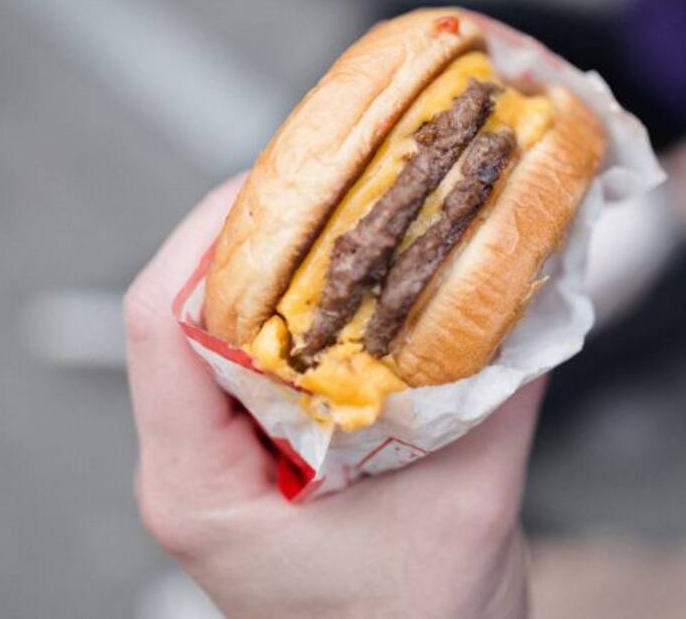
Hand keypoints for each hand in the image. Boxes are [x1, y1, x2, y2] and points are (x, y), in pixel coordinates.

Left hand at [126, 177, 544, 618]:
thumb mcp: (469, 506)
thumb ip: (497, 391)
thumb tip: (525, 279)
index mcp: (202, 486)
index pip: (160, 324)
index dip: (210, 233)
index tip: (283, 181)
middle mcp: (193, 463)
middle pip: (186, 306)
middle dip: (259, 229)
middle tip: (334, 177)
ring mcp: (221, 456)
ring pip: (221, 322)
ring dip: (285, 260)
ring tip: (351, 212)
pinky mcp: (258, 450)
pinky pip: (262, 350)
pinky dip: (312, 302)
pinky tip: (367, 279)